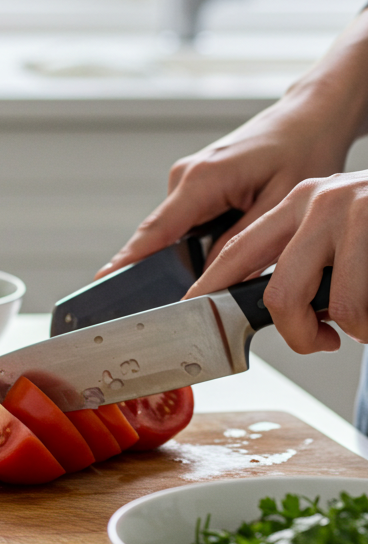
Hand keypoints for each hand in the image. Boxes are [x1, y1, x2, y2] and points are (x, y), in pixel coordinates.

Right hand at [95, 12, 367, 279]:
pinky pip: (187, 220)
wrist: (310, 116)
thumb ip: (241, 243)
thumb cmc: (303, 148)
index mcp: (202, 179)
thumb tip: (211, 276)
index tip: (104, 280)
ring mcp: (187, 178)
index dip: (129, 260)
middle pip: (160, 236)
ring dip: (193, 250)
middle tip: (195, 291)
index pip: (155, 230)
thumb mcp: (281, 203)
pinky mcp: (195, 183)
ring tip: (229, 248)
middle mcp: (186, 176)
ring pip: (176, 231)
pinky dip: (201, 236)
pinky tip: (231, 230)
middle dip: (168, 267)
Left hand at [185, 171, 367, 353]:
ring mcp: (357, 212)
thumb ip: (303, 257)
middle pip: (281, 292)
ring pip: (339, 305)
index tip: (192, 313)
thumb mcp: (339, 226)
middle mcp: (321, 202)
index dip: (212, 288)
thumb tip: (272, 308)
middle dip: (298, 333)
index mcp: (299, 202)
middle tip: (320, 341)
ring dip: (357, 327)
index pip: (238, 252)